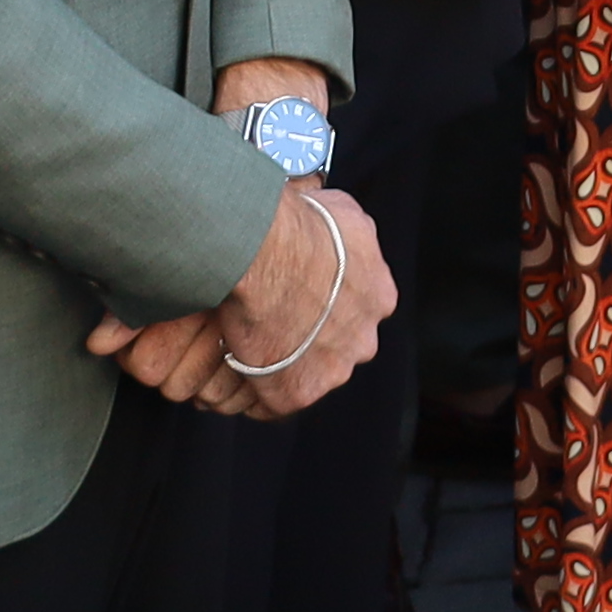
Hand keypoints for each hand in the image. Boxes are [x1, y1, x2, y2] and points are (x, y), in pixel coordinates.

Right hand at [92, 182, 383, 415]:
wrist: (265, 252)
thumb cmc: (298, 226)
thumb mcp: (341, 212)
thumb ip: (347, 232)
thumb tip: (337, 225)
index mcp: (376, 296)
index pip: (355, 309)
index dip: (327, 303)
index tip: (302, 297)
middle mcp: (362, 338)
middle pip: (335, 345)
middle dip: (309, 337)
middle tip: (273, 320)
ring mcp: (331, 371)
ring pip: (305, 372)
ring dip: (281, 363)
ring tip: (246, 344)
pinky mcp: (295, 394)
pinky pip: (272, 400)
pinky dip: (254, 387)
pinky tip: (234, 367)